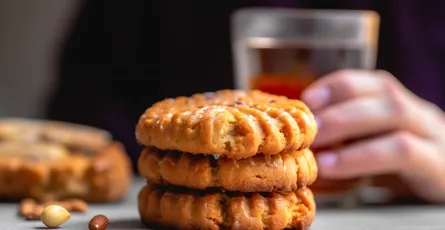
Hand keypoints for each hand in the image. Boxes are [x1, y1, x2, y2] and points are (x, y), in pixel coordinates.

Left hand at [301, 69, 444, 202]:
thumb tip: (298, 143)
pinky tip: (332, 167)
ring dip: (347, 123)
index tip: (306, 100)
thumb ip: (344, 142)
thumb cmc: (401, 174)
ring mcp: (433, 137)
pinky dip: (362, 156)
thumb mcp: (371, 152)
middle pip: (383, 91)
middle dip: (338, 105)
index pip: (371, 81)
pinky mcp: (438, 166)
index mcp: (401, 107)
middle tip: (305, 126)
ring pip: (396, 113)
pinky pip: (403, 153)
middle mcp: (419, 114)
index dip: (336, 86)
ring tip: (315, 142)